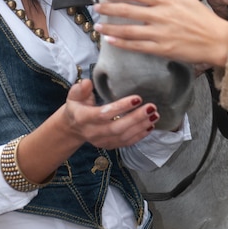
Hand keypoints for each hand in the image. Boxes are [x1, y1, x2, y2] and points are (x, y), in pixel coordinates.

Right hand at [16, 79, 158, 184]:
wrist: (73, 127)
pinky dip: (140, 136)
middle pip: (117, 128)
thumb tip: (87, 82)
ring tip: (154, 115)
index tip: (137, 98)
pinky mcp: (109, 146)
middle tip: (151, 107)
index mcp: (83, 118)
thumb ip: (80, 89)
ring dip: (141, 127)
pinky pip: (126, 143)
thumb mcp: (74, 94)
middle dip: (136, 118)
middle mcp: (93, 132)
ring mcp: (102, 141)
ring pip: (123, 137)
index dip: (121, 107)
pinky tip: (150, 126)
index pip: (104, 114)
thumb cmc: (77, 105)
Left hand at [93, 0, 227, 67]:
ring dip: (111, 27)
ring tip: (97, 25)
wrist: (217, 40)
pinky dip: (122, 43)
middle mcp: (160, 15)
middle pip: (128, 10)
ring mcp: (160, 33)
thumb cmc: (202, 18)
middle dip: (108, 9)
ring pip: (129, 30)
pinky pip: (137, 46)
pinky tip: (110, 40)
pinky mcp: (162, 49)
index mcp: (166, 0)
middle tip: (94, 7)